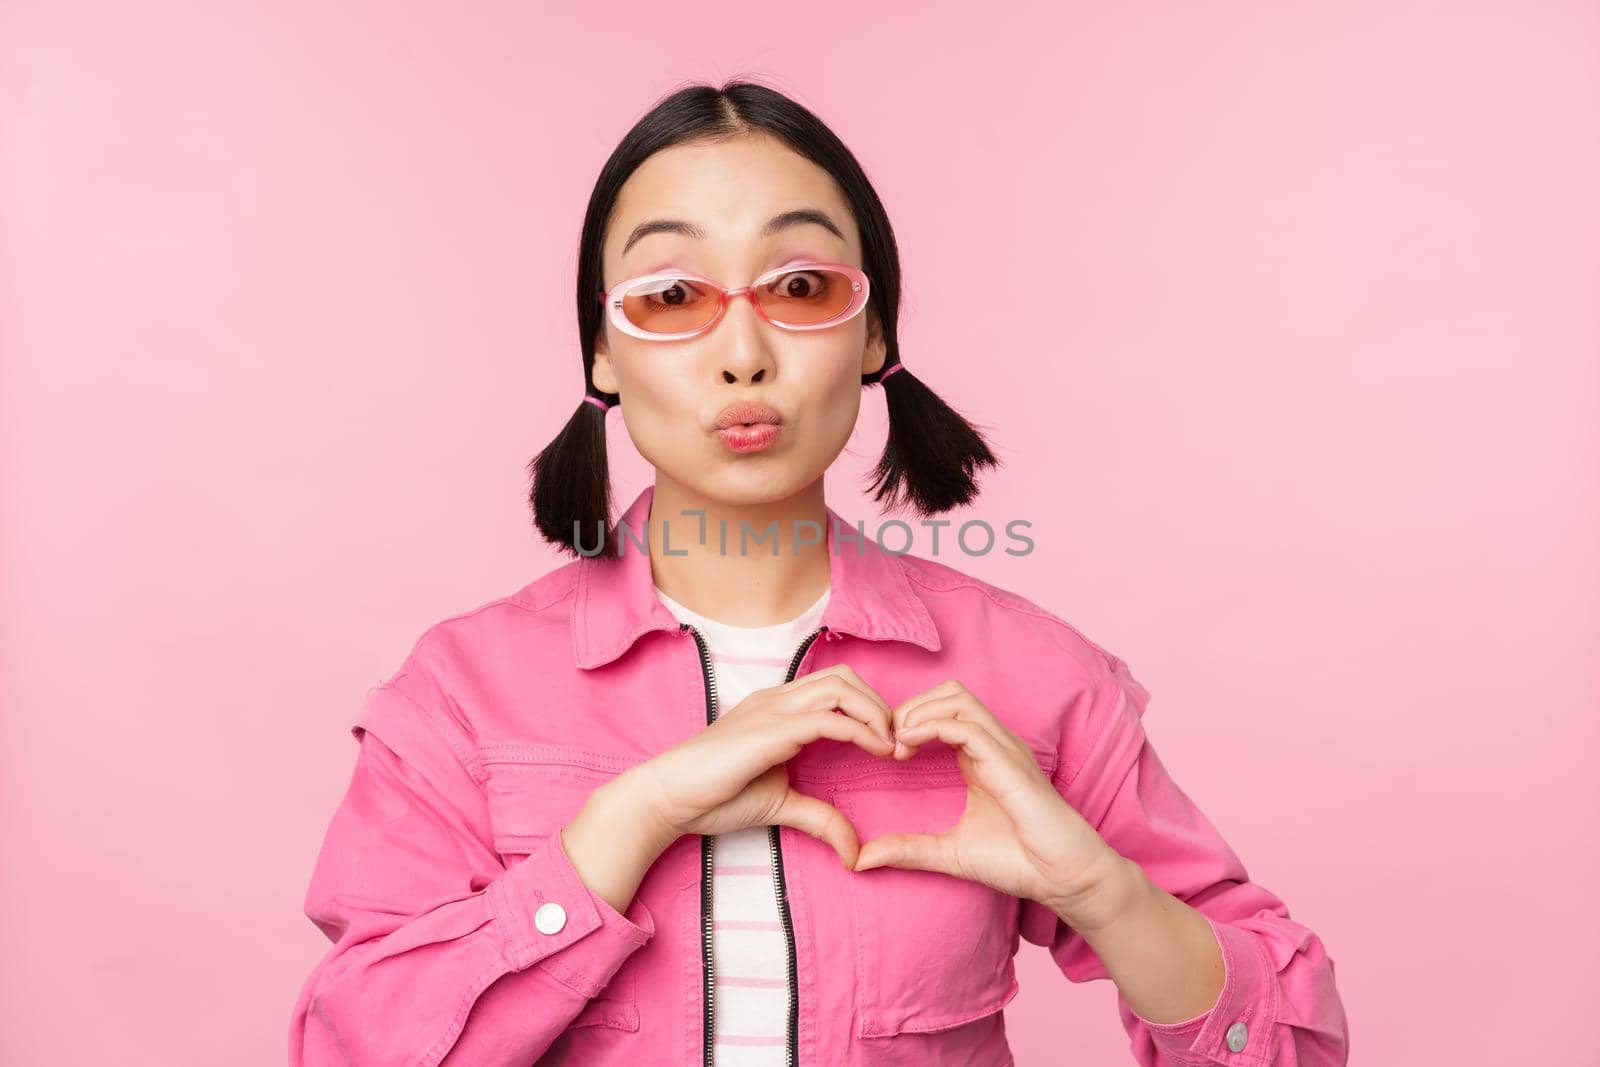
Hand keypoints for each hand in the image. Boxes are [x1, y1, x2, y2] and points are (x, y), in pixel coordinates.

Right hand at [627, 664, 898, 867]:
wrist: (667, 797)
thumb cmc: (714, 796)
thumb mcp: (780, 806)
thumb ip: (819, 818)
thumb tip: (854, 851)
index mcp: (778, 709)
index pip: (836, 687)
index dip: (871, 708)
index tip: (893, 745)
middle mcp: (777, 699)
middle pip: (846, 678)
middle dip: (881, 706)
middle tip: (901, 743)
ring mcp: (772, 709)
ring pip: (841, 688)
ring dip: (876, 713)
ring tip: (892, 747)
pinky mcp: (769, 730)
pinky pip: (826, 718)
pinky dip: (859, 730)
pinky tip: (877, 751)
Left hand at [854, 679, 1137, 932]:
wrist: (1065, 879)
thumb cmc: (1019, 862)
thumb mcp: (950, 853)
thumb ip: (908, 850)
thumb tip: (860, 859)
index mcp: (980, 756)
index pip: (942, 710)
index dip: (907, 720)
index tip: (883, 752)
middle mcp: (993, 744)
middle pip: (948, 692)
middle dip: (909, 707)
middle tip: (885, 743)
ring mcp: (1004, 748)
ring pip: (956, 697)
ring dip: (918, 712)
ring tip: (896, 744)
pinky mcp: (1009, 762)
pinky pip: (966, 725)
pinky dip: (932, 726)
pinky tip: (908, 748)